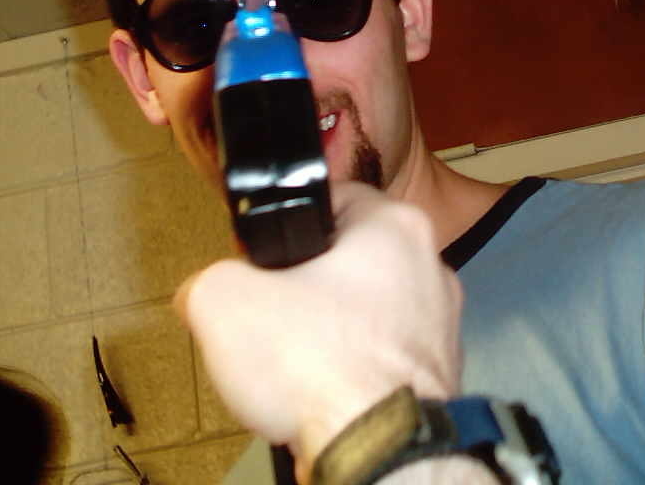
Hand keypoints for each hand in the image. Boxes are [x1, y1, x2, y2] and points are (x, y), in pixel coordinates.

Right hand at [175, 182, 465, 480]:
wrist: (373, 445)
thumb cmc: (324, 366)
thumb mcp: (223, 300)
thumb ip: (209, 280)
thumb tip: (205, 293)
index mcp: (396, 227)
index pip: (337, 199)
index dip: (289, 224)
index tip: (270, 249)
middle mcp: (430, 268)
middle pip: (354, 262)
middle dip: (311, 287)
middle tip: (276, 312)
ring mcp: (439, 325)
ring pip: (369, 315)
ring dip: (333, 334)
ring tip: (296, 360)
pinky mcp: (436, 374)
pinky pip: (382, 362)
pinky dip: (353, 375)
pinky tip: (323, 392)